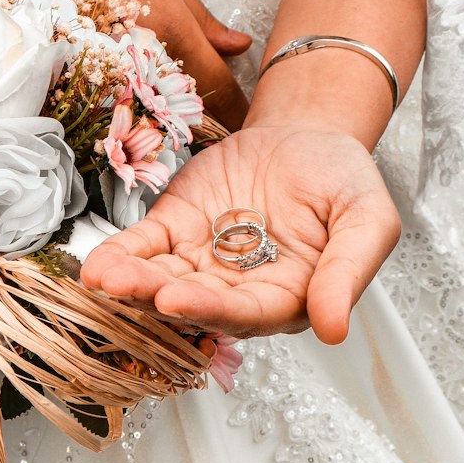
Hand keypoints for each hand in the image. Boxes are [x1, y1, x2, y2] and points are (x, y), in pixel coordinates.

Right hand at [0, 0, 252, 128]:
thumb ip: (202, 17)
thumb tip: (239, 47)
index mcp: (172, 27)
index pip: (220, 86)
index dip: (238, 110)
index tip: (249, 122)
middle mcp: (142, 58)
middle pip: (187, 112)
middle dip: (204, 121)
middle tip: (218, 123)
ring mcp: (108, 74)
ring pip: (150, 117)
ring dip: (166, 120)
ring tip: (171, 113)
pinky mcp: (81, 81)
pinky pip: (116, 107)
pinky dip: (129, 110)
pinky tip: (132, 100)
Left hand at [80, 126, 401, 342]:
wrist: (307, 134)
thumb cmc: (341, 179)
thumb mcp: (366, 219)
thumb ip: (350, 271)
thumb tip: (334, 329)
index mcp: (287, 296)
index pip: (247, 313)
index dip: (211, 309)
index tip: (179, 301)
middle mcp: (238, 289)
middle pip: (194, 302)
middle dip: (157, 297)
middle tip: (128, 288)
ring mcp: (201, 261)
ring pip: (161, 278)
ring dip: (130, 281)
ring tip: (104, 277)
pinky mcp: (175, 228)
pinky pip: (144, 246)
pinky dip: (120, 254)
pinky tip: (97, 263)